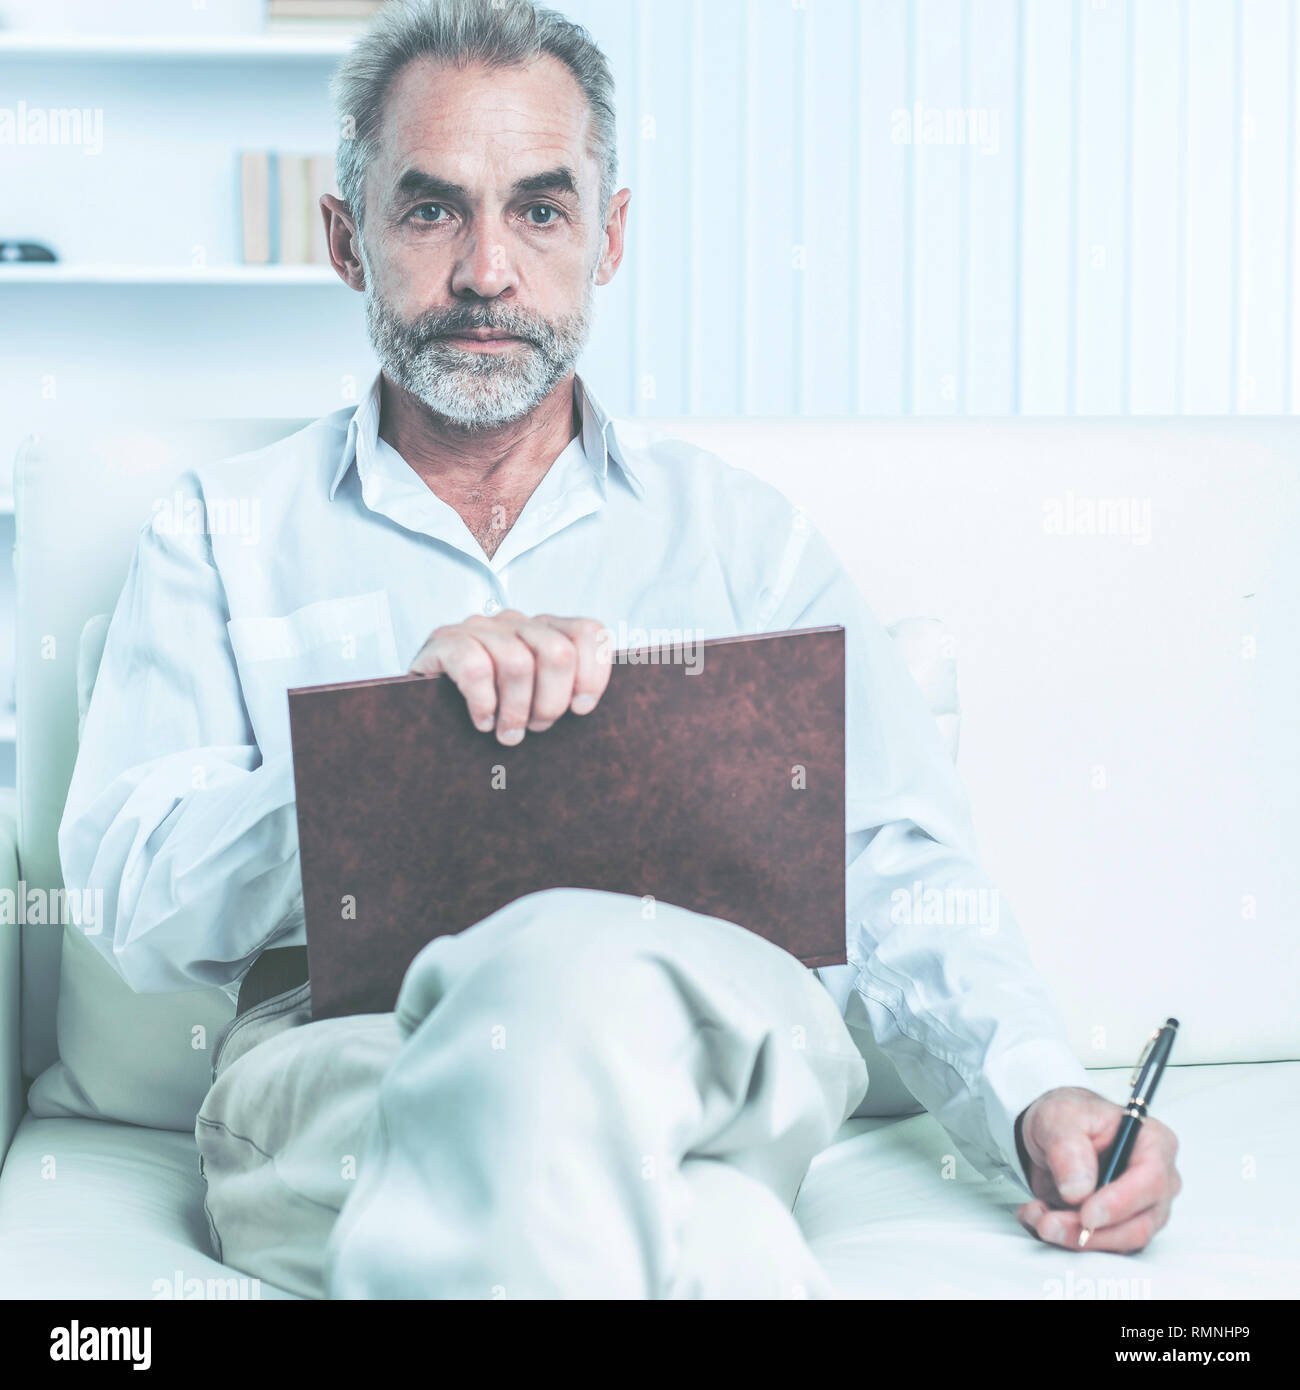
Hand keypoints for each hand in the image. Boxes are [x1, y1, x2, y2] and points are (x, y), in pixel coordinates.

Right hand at [408, 610, 611, 745]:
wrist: (421, 706)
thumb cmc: (492, 707)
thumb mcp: (535, 697)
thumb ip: (563, 692)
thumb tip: (588, 707)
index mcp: (544, 628)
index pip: (587, 632)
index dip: (593, 674)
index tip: (581, 709)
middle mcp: (514, 621)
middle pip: (557, 652)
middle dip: (552, 701)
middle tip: (537, 728)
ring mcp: (478, 628)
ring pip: (517, 664)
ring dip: (516, 710)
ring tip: (508, 734)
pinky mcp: (444, 642)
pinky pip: (474, 668)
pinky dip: (483, 703)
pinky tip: (482, 722)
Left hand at [1014, 1085, 1180, 1252]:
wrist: (1053, 1133)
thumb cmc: (1068, 1117)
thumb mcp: (1059, 1117)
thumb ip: (1069, 1150)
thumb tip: (1079, 1192)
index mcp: (1154, 1143)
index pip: (1150, 1181)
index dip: (1119, 1203)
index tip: (1087, 1215)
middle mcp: (1157, 1181)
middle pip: (1139, 1223)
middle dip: (1092, 1231)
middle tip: (1050, 1224)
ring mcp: (1142, 1209)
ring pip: (1119, 1242)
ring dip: (1074, 1237)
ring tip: (1037, 1217)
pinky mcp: (1121, 1227)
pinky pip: (1100, 1246)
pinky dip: (1067, 1238)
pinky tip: (1039, 1217)